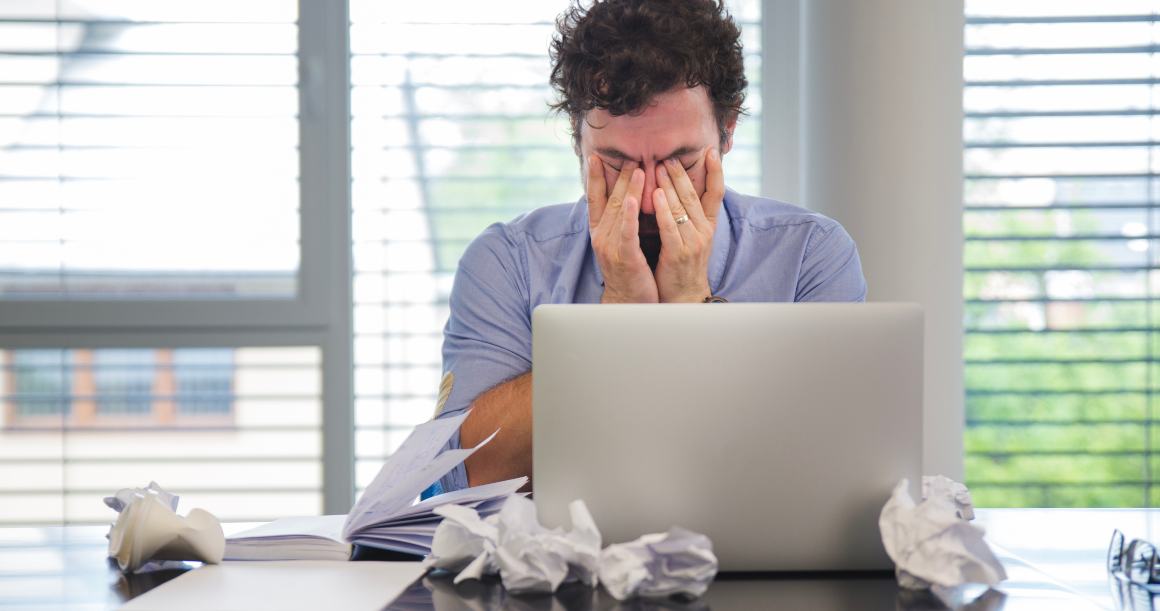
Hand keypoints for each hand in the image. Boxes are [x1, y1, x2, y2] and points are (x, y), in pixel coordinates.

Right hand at [587, 155, 658, 302]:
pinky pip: (626, 232)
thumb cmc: (628, 271)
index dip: (594, 178)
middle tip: (631, 155)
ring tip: (637, 168)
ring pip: (619, 212)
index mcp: (599, 232)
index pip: (595, 199)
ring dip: (628, 189)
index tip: (595, 157)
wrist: (628, 303)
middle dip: (620, 176)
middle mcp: (601, 236)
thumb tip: (623, 198)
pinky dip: (628, 215)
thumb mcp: (619, 243)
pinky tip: (631, 200)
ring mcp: (611, 247)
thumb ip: (619, 222)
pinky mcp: (624, 257)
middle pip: (610, 200)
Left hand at [652, 148, 723, 302]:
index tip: (711, 151)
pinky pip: (670, 226)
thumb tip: (680, 189)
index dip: (716, 172)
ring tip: (659, 167)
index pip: (716, 193)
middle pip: (695, 195)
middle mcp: (704, 231)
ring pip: (682, 207)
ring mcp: (693, 242)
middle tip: (670, 155)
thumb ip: (688, 214)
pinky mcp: (678, 253)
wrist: (683, 297)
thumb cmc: (682, 264)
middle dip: (682, 173)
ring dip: (670, 185)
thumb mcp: (691, 236)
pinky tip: (655, 194)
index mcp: (708, 226)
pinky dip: (663, 209)